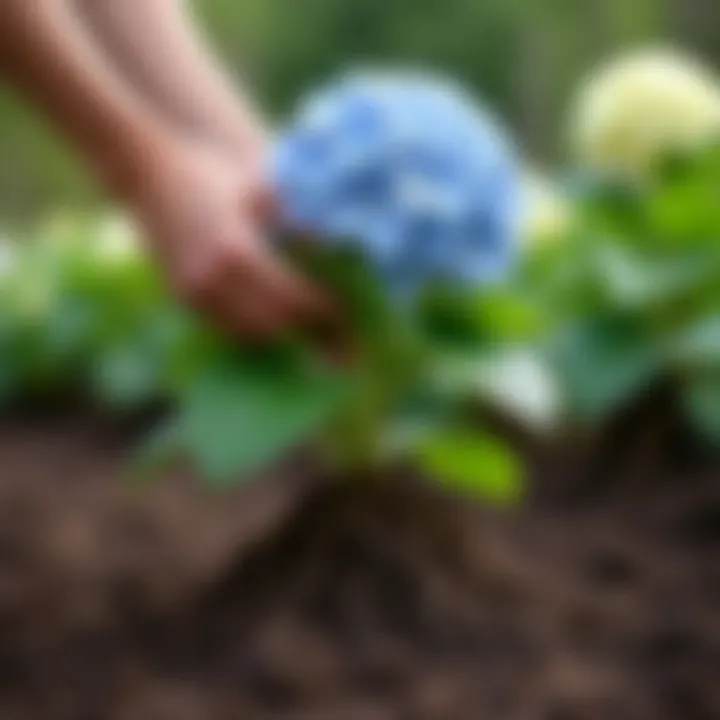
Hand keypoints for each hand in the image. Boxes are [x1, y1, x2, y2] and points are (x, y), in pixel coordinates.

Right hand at [131, 139, 333, 341]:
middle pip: (276, 326)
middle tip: (337, 344)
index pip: (295, 301)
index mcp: (239, 254)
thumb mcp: (263, 189)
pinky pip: (226, 328)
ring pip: (250, 334)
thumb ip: (300, 221)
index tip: (350, 321)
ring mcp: (194, 293)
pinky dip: (254, 330)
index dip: (325, 316)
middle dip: (309, 335)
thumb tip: (338, 251)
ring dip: (282, 336)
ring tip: (310, 336)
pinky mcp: (182, 297)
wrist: (148, 172)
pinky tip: (275, 326)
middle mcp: (215, 282)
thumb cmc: (211, 173)